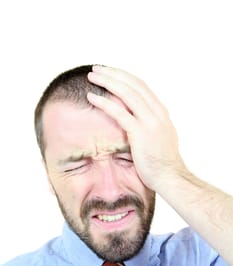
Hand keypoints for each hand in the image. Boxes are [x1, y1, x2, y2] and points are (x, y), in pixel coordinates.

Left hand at [87, 65, 185, 190]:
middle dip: (113, 73)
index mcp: (161, 112)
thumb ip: (150, 125)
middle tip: (97, 68)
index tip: (110, 72)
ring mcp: (150, 122)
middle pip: (133, 84)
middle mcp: (157, 112)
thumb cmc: (162, 162)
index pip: (141, 86)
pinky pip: (119, 112)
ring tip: (91, 76)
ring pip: (126, 93)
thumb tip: (137, 121)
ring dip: (107, 81)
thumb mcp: (160, 138)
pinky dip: (104, 103)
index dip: (124, 77)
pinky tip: (91, 97)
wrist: (171, 178)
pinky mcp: (141, 133)